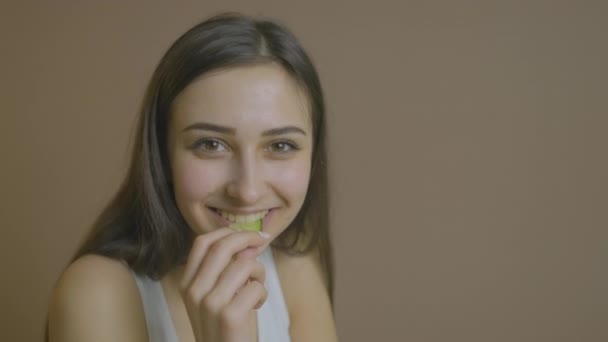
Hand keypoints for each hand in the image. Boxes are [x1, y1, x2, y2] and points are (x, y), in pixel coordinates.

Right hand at [179, 227, 269, 341]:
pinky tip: (257, 305)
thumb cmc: (223, 327)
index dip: (227, 232)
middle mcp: (194, 291)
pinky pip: (256, 287)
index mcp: (187, 284)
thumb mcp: (215, 296)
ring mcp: (211, 303)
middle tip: (262, 241)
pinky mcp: (229, 316)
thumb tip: (249, 243)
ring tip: (257, 286)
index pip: (202, 242)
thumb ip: (225, 270)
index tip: (246, 234)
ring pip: (244, 264)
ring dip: (259, 271)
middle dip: (247, 237)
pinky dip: (262, 293)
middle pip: (222, 246)